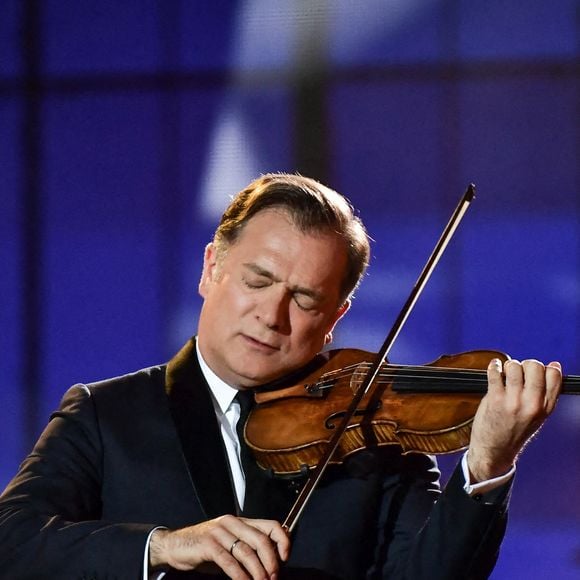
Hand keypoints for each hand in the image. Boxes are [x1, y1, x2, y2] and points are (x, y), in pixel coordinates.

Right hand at [149, 514, 289, 578]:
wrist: (175, 545)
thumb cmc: (204, 547)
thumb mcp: (229, 544)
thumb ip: (247, 548)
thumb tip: (272, 565)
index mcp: (241, 521)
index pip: (270, 525)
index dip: (282, 540)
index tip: (286, 558)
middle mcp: (232, 523)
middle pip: (261, 540)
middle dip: (271, 562)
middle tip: (274, 577)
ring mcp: (220, 532)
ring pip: (247, 552)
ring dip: (258, 572)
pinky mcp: (208, 544)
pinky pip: (229, 561)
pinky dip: (240, 576)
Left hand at [467, 358, 561, 481]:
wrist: (495, 451)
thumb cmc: (514, 431)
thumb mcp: (538, 416)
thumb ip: (544, 394)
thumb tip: (553, 366)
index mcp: (546, 407)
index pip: (554, 375)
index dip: (544, 367)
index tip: (535, 371)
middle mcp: (532, 404)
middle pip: (534, 366)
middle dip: (525, 364)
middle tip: (519, 371)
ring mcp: (513, 401)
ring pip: (514, 366)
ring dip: (508, 366)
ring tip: (505, 373)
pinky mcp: (495, 399)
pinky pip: (495, 373)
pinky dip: (493, 366)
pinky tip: (494, 367)